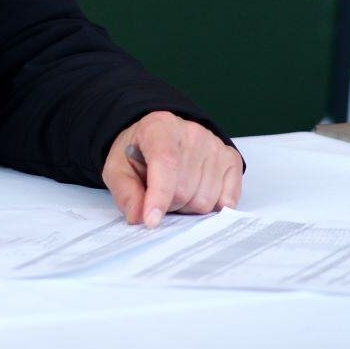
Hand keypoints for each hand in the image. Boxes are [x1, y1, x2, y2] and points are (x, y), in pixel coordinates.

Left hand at [102, 111, 242, 227]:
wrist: (157, 138)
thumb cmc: (138, 154)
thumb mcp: (118, 168)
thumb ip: (125, 191)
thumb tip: (138, 217)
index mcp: (159, 128)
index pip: (165, 162)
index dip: (159, 195)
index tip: (151, 220)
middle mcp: (192, 133)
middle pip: (184, 190)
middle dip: (169, 204)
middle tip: (158, 195)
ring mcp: (214, 145)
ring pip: (206, 200)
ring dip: (188, 206)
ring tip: (177, 189)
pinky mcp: (231, 159)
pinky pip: (227, 200)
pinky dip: (212, 206)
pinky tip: (197, 192)